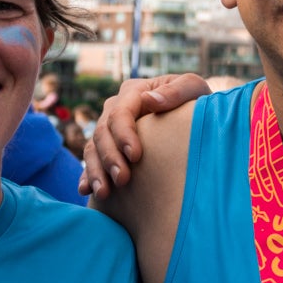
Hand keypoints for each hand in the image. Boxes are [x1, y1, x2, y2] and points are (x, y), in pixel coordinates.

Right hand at [80, 73, 210, 195]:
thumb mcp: (193, 89)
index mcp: (134, 92)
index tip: (135, 155)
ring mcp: (109, 129)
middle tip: (122, 180)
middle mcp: (115, 109)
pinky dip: (88, 176)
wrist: (195, 116)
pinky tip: (86, 191)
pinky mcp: (109, 147)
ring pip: (93, 149)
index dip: (124, 134)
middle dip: (110, 158)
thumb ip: (177, 91)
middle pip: (103, 133)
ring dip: (96, 171)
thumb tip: (151, 99)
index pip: (120, 113)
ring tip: (103, 193)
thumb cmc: (196, 101)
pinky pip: (92, 161)